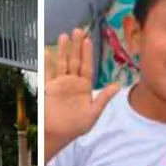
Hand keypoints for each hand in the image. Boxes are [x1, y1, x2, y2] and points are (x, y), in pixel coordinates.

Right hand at [44, 29, 119, 145]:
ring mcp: (59, 84)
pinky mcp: (48, 87)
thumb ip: (104, 97)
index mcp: (84, 87)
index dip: (87, 53)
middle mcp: (72, 83)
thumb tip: (118, 85)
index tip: (88, 40)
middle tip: (77, 30)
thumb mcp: (94, 112)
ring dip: (63, 49)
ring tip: (64, 35)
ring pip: (62, 62)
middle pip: (75, 60)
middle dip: (76, 46)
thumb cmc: (75, 126)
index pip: (87, 66)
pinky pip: (47, 71)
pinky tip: (48, 50)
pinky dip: (47, 61)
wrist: (56, 134)